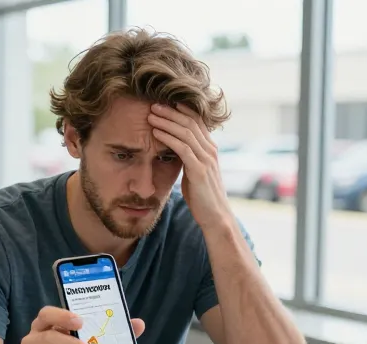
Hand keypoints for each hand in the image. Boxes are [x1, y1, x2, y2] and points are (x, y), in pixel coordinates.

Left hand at [148, 104, 231, 229]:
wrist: (215, 217)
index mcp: (210, 149)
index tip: (165, 103)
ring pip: (185, 132)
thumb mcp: (195, 173)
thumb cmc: (203, 197)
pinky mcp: (199, 170)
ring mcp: (206, 160)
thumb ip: (189, 159)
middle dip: (171, 112)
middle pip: (190, 122)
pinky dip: (168, 138)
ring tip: (151, 114)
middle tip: (153, 104)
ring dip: (166, 121)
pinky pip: (182, 148)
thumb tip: (175, 151)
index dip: (181, 110)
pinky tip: (155, 132)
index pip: (197, 122)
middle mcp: (210, 151)